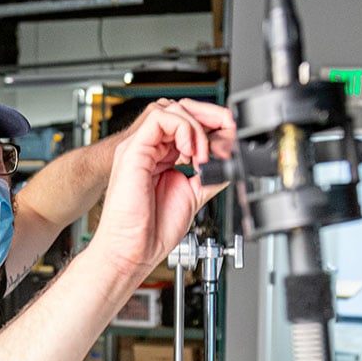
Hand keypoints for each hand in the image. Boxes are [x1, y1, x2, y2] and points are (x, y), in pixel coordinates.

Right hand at [91, 98, 235, 276]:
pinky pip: (160, 118)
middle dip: (210, 117)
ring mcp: (140, 148)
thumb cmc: (150, 232)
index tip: (229, 140)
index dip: (214, 126)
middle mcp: (149, 149)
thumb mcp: (193, 196)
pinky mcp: (133, 150)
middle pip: (182, 109)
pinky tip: (191, 152)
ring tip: (203, 157)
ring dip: (198, 127)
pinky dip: (184, 129)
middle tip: (225, 138)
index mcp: (162, 158)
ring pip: (172, 109)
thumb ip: (209, 174)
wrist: (131, 251)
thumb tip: (228, 157)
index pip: (189, 124)